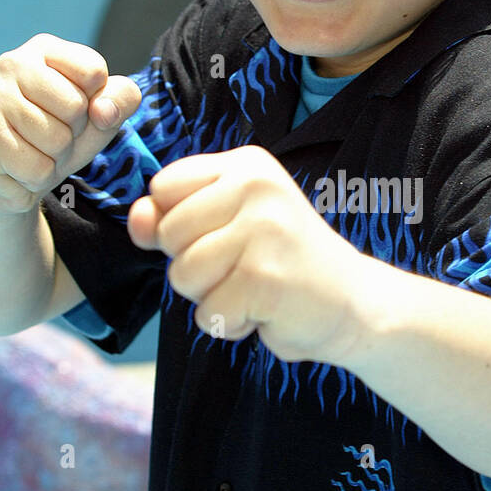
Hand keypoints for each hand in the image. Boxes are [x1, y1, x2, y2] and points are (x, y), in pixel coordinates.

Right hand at [0, 33, 140, 214]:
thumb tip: (103, 111)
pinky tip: (21, 166)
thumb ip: (122, 98)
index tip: (76, 109)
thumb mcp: (103, 114)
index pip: (94, 71)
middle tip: (54, 134)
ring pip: (56, 139)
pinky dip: (39, 177)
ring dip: (56, 157)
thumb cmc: (62, 133)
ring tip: (37, 149)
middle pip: (75, 107)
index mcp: (45, 49)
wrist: (15, 175)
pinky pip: (37, 167)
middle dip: (74, 132)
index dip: (97, 102)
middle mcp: (13, 63)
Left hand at [126, 145, 373, 364]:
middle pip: (168, 233)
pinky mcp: (266, 279)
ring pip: (183, 275)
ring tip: (254, 290)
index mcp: (247, 165)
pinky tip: (265, 312)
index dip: (176, 223)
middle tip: (245, 269)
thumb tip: (136, 219)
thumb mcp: (228, 227)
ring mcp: (263, 231)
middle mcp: (256, 187)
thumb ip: (174, 218)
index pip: (164, 187)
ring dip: (211, 298)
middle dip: (193, 266)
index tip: (221, 236)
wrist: (355, 304)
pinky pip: (209, 312)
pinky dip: (231, 324)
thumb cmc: (283, 264)